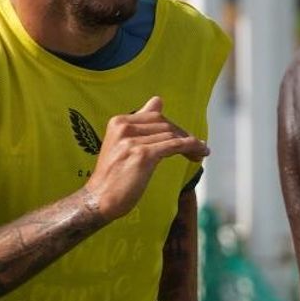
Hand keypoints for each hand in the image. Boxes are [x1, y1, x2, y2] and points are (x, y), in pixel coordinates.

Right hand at [82, 97, 206, 221]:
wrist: (99, 200)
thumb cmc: (112, 177)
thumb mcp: (122, 144)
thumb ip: (140, 123)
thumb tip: (158, 100)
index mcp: (119, 122)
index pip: (154, 116)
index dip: (173, 127)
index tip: (184, 138)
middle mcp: (124, 127)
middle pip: (165, 124)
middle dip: (183, 135)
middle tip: (196, 148)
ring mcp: (132, 141)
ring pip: (171, 135)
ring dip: (190, 143)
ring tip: (200, 152)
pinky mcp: (142, 155)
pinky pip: (174, 146)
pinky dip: (191, 147)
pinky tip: (200, 153)